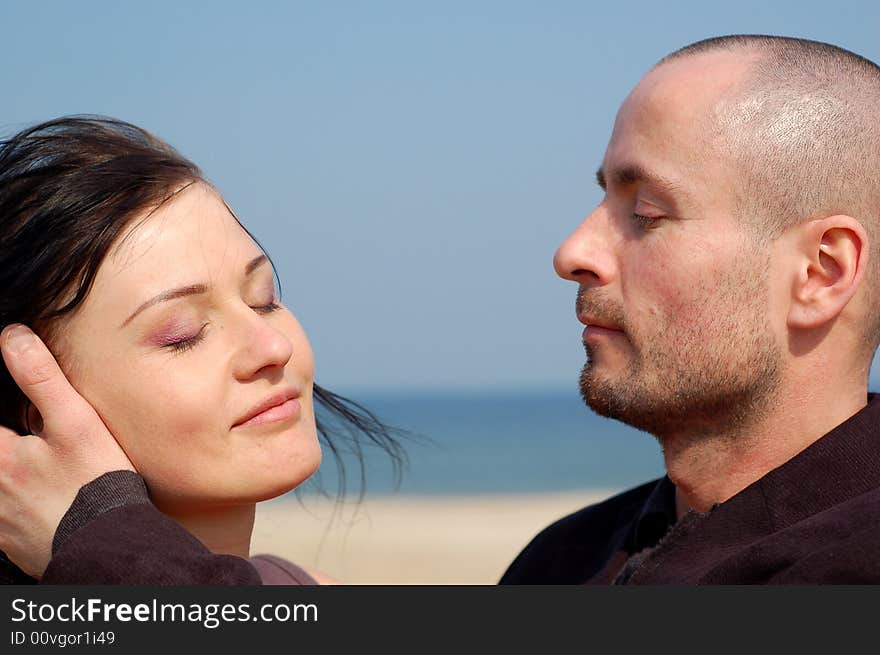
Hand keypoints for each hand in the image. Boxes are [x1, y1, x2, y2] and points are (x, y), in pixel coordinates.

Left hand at [0, 324, 133, 577]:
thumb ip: (40, 378)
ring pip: (1, 487)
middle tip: (32, 436)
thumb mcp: (76, 422)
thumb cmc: (96, 482)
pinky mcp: (10, 544)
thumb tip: (13, 337)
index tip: (21, 421)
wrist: (112, 543)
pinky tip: (40, 500)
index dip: (7, 421)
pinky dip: (13, 503)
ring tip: (42, 470)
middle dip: (12, 442)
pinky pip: (3, 516)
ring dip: (13, 476)